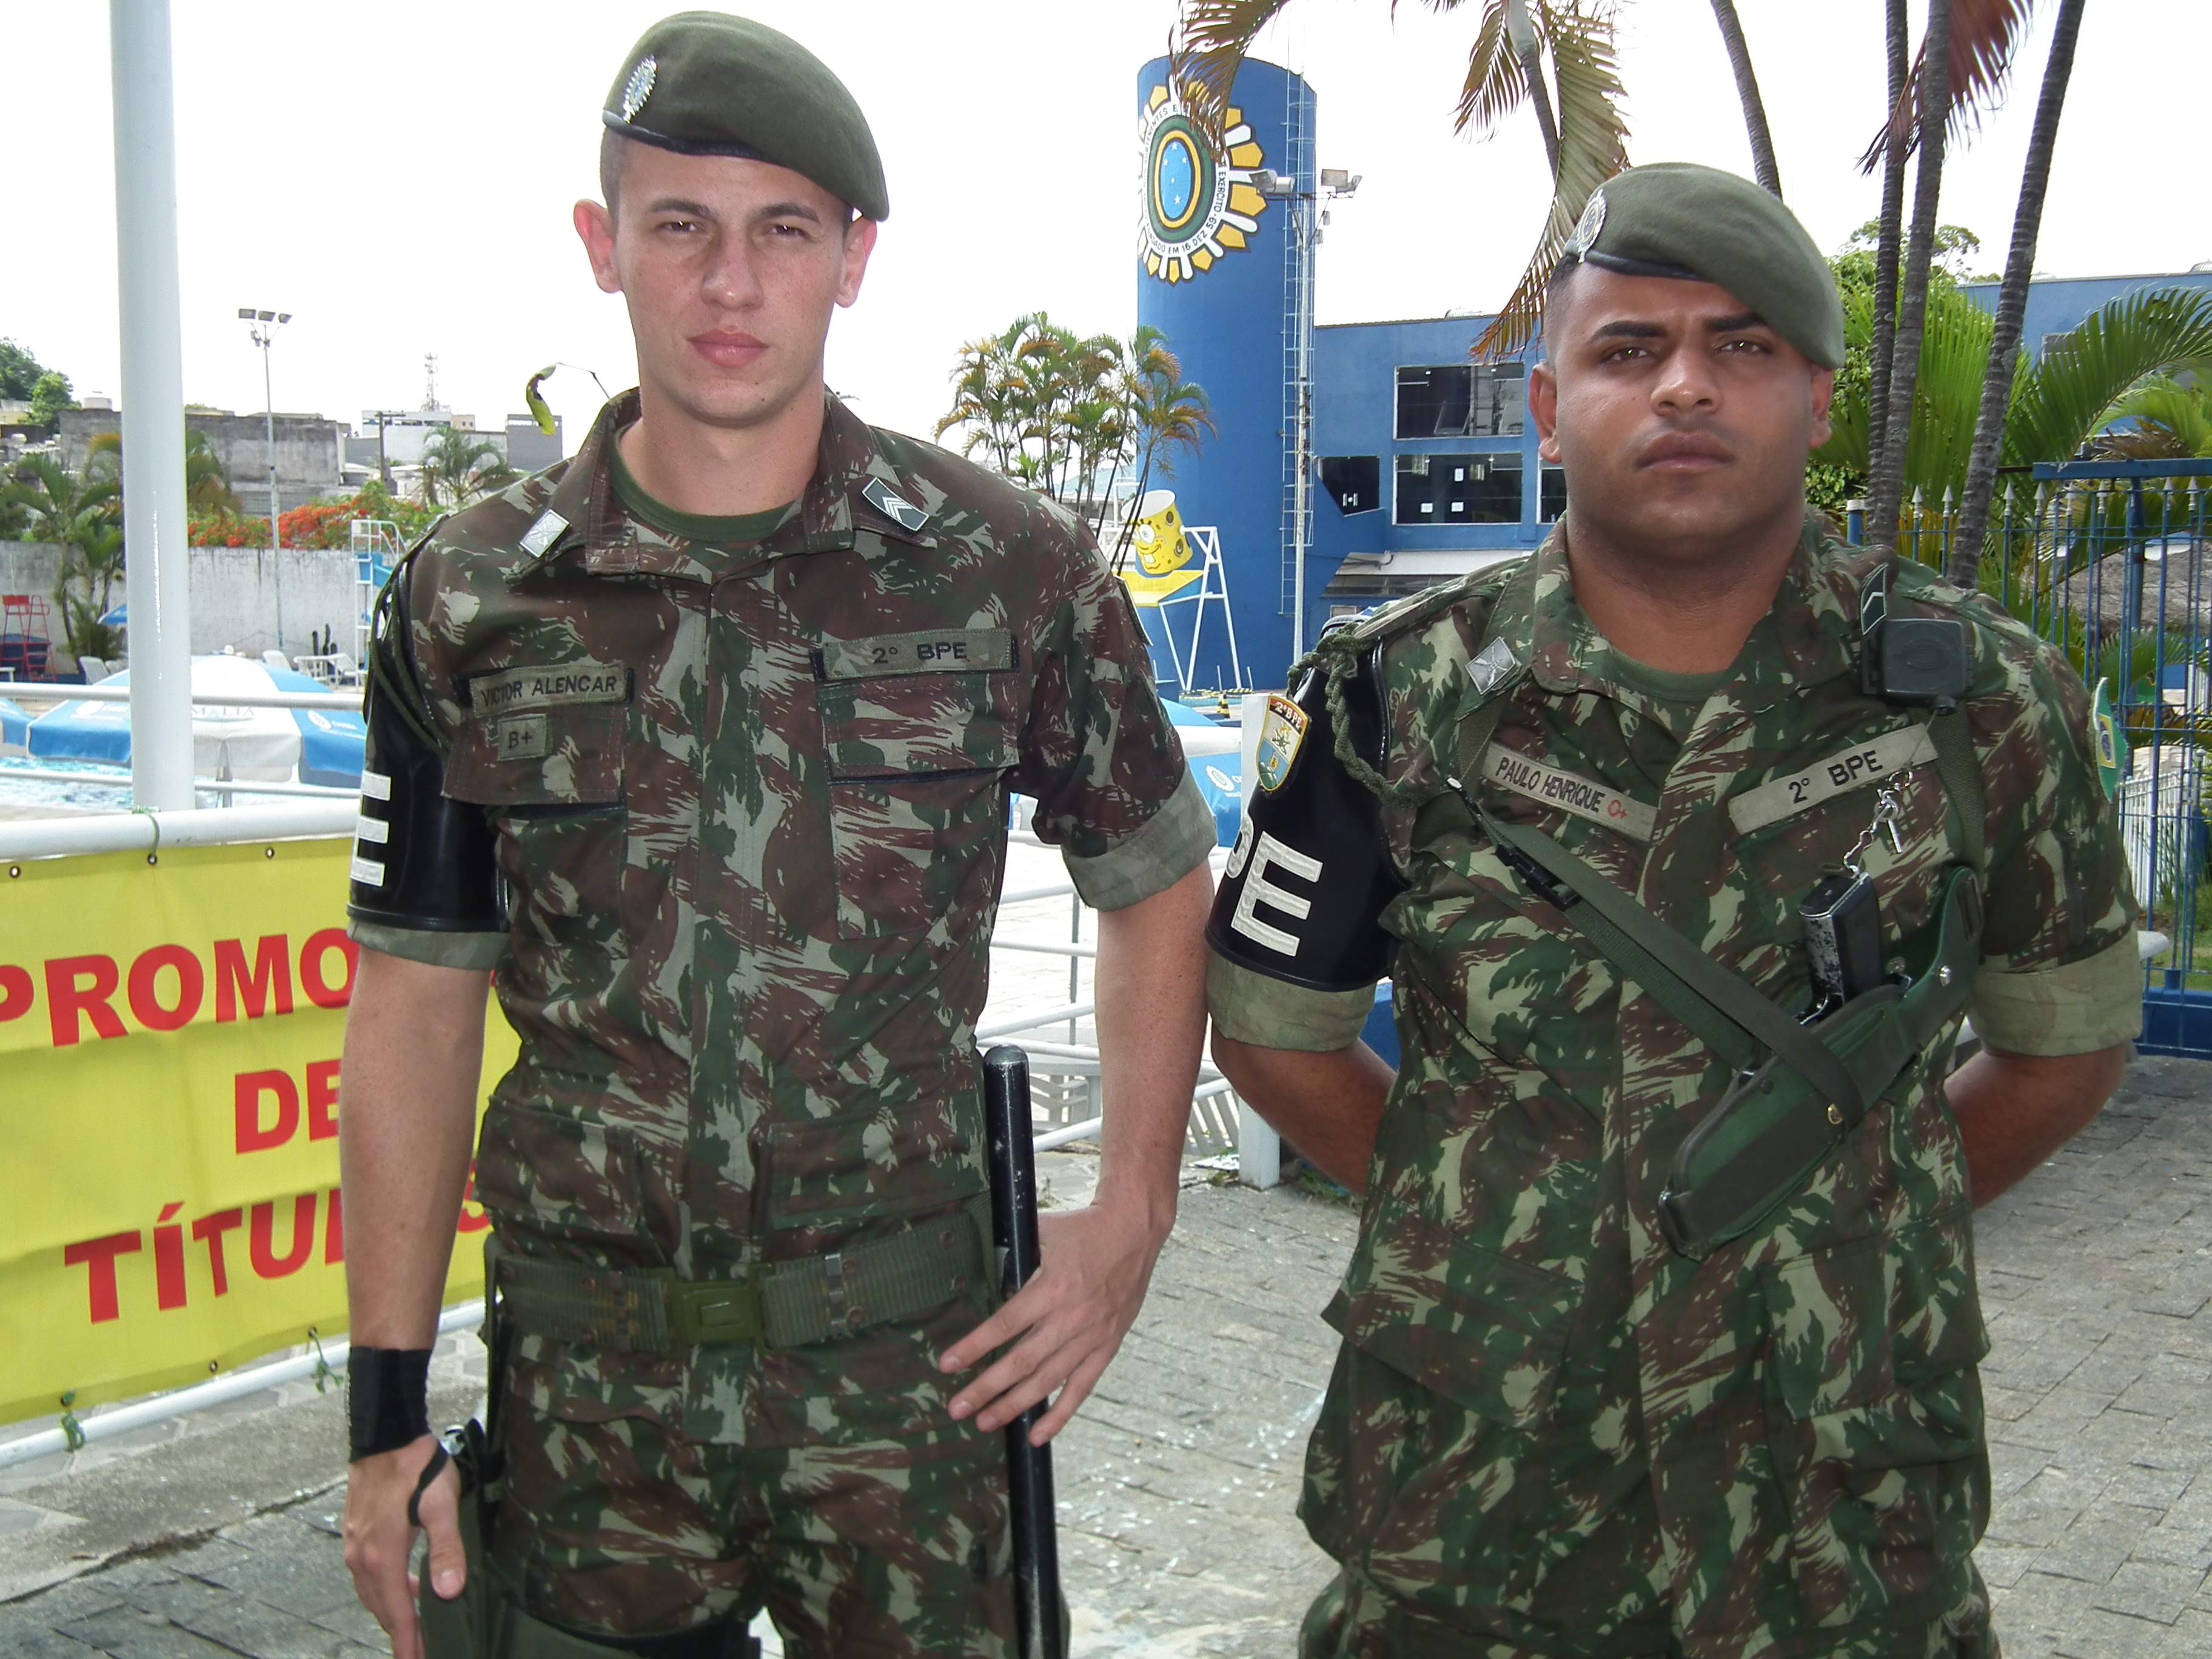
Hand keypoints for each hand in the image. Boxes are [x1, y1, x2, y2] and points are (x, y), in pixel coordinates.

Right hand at [340, 1435, 462, 1658]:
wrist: (385, 1436)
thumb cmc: (417, 1468)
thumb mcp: (442, 1506)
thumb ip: (446, 1550)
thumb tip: (449, 1591)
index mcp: (382, 1558)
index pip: (397, 1614)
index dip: (407, 1643)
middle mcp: (362, 1558)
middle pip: (383, 1609)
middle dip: (401, 1634)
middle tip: (418, 1651)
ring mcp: (355, 1546)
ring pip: (373, 1593)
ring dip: (393, 1611)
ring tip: (415, 1627)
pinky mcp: (355, 1534)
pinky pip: (368, 1576)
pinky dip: (385, 1589)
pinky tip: (406, 1585)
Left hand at [938, 1196, 1172, 1443]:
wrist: (1134, 1231)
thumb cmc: (1084, 1229)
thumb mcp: (1043, 1231)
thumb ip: (1012, 1249)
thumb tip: (979, 1254)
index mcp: (1052, 1288)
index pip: (1005, 1325)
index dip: (975, 1346)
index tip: (948, 1364)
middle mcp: (1071, 1318)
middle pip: (1022, 1362)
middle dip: (986, 1388)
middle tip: (957, 1408)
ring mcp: (1090, 1337)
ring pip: (1048, 1380)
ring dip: (1015, 1405)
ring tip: (985, 1422)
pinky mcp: (1107, 1346)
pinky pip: (1081, 1388)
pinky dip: (1061, 1414)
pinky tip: (1038, 1435)